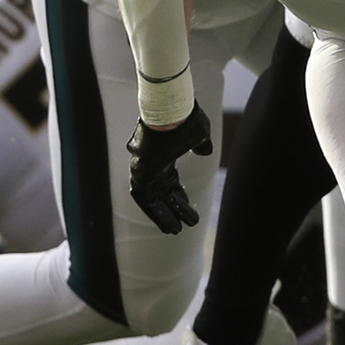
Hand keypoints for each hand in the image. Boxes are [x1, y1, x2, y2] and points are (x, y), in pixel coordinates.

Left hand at [127, 104, 212, 233]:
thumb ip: (200, 143)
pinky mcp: (139, 172)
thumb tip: (205, 150)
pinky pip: (144, 200)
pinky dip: (155, 213)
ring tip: (176, 231)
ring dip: (163, 216)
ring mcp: (143, 167)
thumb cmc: (184, 120)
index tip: (188, 208)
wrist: (171, 113)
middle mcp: (151, 162)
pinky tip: (168, 225)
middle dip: (172, 209)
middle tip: (182, 226)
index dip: (179, 196)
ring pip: (152, 199)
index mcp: (163, 153)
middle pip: (161, 192)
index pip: (169, 181)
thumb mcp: (198, 134)